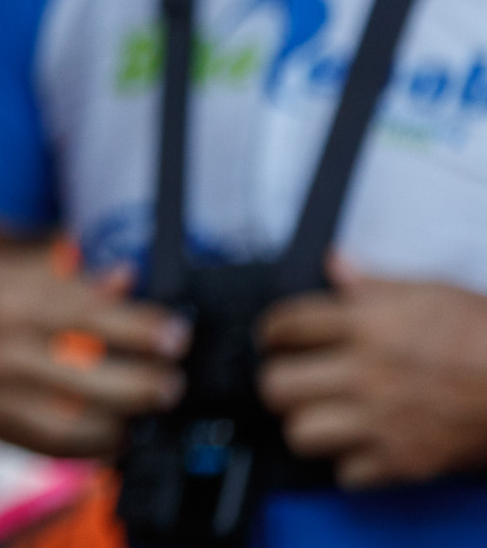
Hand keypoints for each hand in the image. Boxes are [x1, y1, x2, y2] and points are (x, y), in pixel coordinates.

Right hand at [0, 254, 185, 457]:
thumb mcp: (3, 267)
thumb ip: (66, 275)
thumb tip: (126, 278)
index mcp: (3, 294)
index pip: (86, 312)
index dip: (138, 326)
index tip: (177, 333)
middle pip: (88, 372)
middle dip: (143, 382)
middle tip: (175, 382)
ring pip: (72, 420)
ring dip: (122, 422)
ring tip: (150, 414)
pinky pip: (47, 446)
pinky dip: (86, 447)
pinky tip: (113, 437)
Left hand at [258, 262, 486, 487]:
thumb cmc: (486, 335)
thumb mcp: (431, 292)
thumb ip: (375, 283)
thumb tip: (336, 262)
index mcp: (366, 324)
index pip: (287, 325)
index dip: (272, 333)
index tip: (274, 340)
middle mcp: (364, 373)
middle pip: (277, 384)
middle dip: (279, 383)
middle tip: (292, 382)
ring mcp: (381, 420)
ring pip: (301, 432)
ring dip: (309, 427)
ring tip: (323, 418)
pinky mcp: (403, 461)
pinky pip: (347, 474)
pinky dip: (353, 466)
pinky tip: (364, 449)